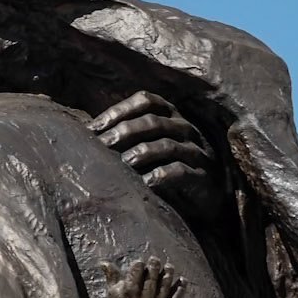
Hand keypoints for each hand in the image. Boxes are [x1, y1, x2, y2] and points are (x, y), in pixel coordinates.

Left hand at [90, 92, 222, 221]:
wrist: (208, 197)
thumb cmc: (170, 169)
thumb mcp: (152, 147)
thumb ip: (129, 138)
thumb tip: (89, 134)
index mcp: (171, 116)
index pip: (147, 101)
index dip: (120, 110)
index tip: (95, 127)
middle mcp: (185, 128)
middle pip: (155, 121)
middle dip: (126, 130)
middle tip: (103, 144)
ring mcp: (195, 151)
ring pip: (168, 144)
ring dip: (143, 152)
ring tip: (124, 162)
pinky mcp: (201, 176)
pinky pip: (181, 171)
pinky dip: (161, 176)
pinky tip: (145, 183)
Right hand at [101, 257, 184, 297]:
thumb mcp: (114, 295)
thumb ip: (112, 278)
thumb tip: (103, 262)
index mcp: (129, 295)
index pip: (135, 275)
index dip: (138, 265)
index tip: (140, 262)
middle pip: (151, 279)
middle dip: (154, 266)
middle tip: (155, 260)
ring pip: (165, 286)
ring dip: (169, 273)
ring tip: (169, 266)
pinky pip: (177, 297)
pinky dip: (181, 288)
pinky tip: (182, 279)